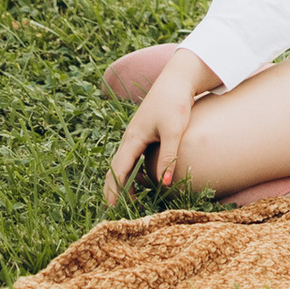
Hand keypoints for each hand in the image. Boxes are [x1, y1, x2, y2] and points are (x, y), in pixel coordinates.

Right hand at [105, 49, 218, 204]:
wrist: (178, 79)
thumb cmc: (175, 103)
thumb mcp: (174, 130)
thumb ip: (168, 157)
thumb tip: (164, 184)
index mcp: (133, 138)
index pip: (119, 169)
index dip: (114, 189)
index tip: (111, 208)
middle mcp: (130, 137)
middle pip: (116, 168)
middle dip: (114, 188)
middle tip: (115, 209)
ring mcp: (135, 135)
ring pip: (123, 162)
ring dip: (122, 180)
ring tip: (128, 200)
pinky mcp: (143, 132)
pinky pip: (132, 156)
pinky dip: (131, 170)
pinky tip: (140, 180)